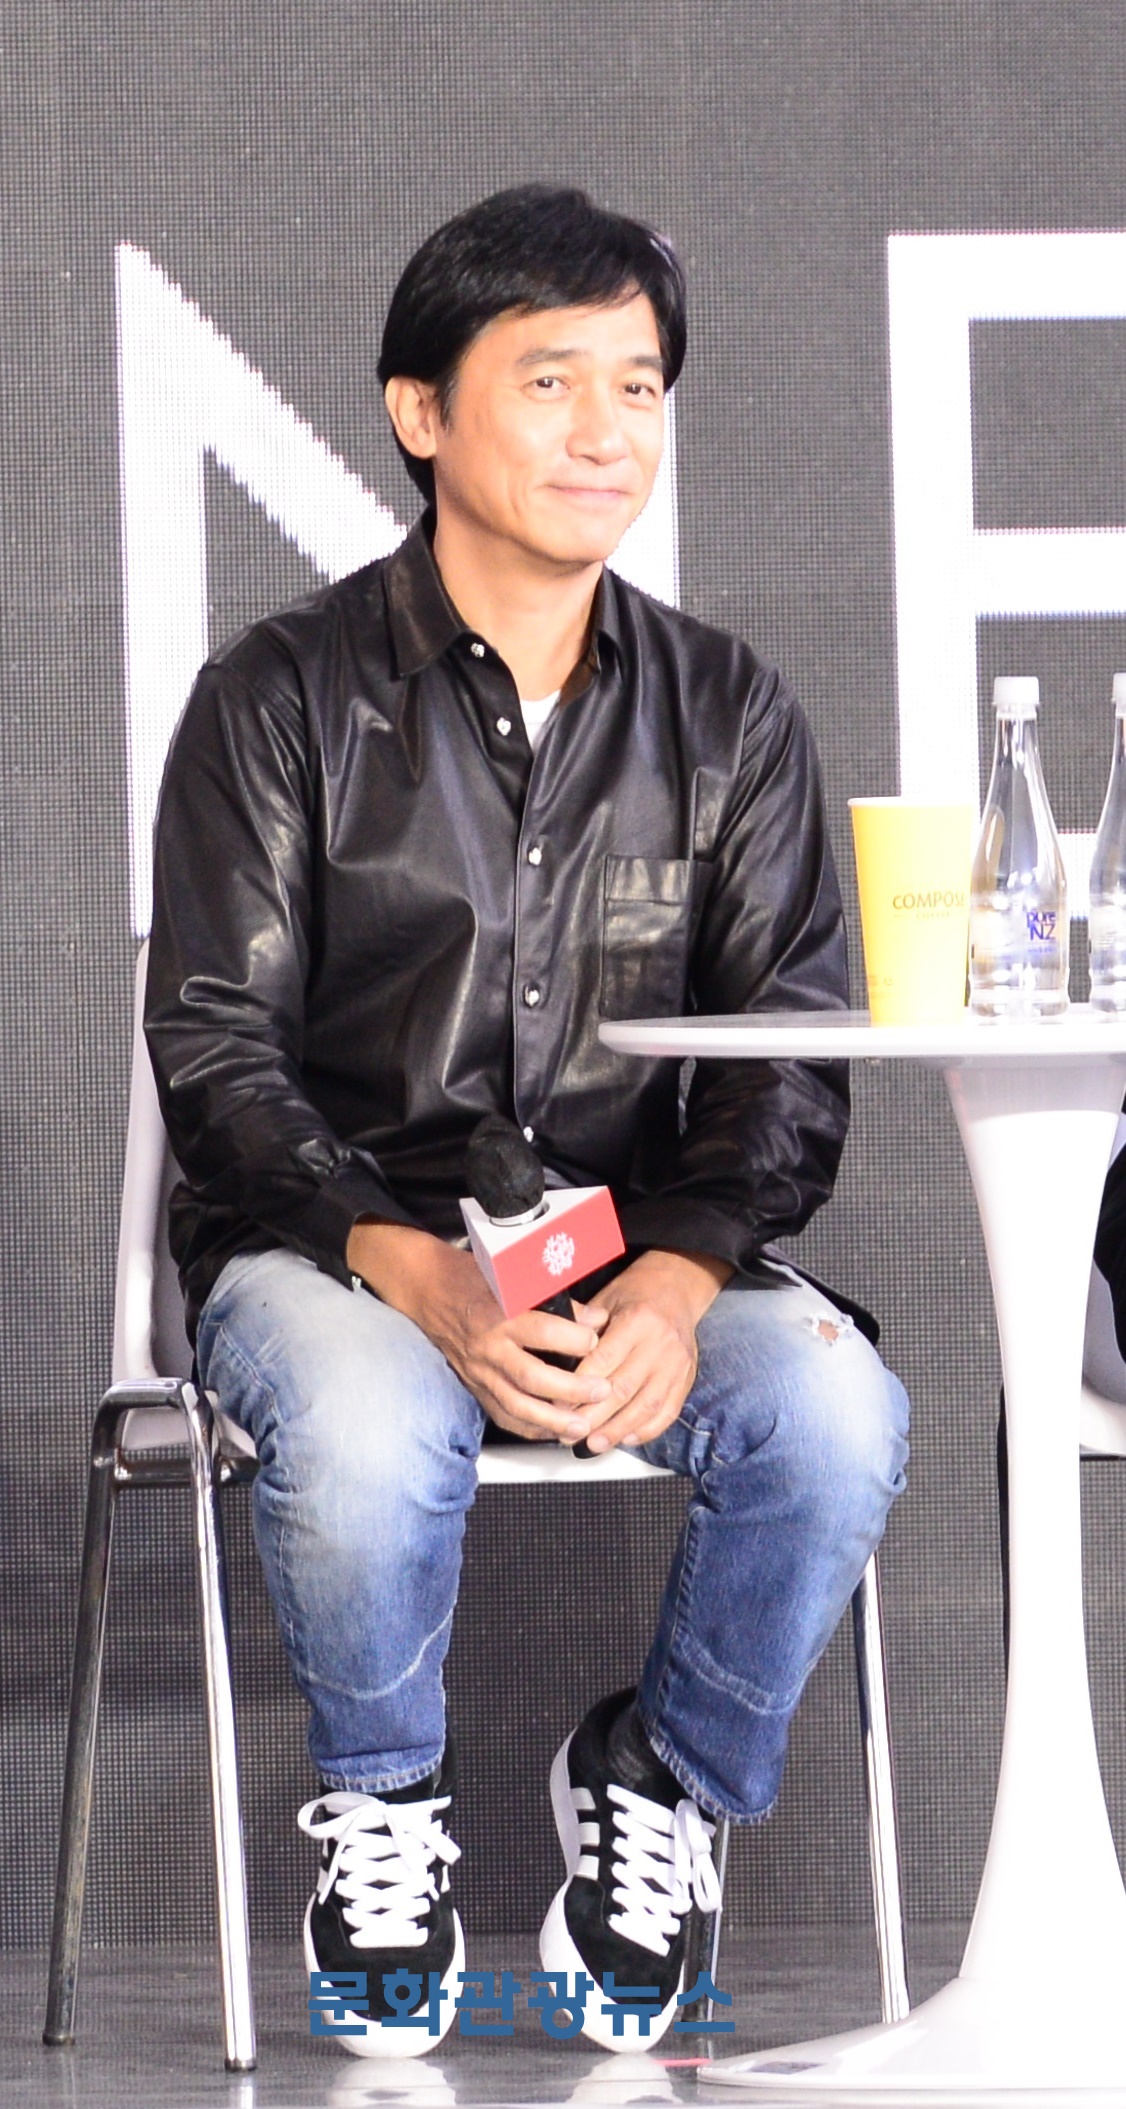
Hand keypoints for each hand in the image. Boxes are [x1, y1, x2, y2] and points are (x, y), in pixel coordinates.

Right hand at [345, 1220, 611, 1441]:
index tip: (598, 1338)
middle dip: (572, 1389)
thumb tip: (596, 1319)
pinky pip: (501, 1414)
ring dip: (553, 1420)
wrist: (428, 1291)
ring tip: (581, 1426)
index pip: (543, 1331)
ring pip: (517, 1404)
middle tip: (602, 1391)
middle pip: (533, 1377)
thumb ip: (554, 1297)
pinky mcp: (474, 1385)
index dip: (576, 1338)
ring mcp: (479, 1371)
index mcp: (500, 1314)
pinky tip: (551, 1432)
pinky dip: (528, 1428)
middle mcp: (489, 1347)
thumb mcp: (512, 1276)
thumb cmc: (473, 1278)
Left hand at [572, 1248, 732, 1453]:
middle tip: (569, 1433)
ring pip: (646, 1406)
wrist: (676, 1290)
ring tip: (593, 1444)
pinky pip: (668, 1411)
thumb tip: (554, 1358)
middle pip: (623, 1389)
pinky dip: (647, 1430)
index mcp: (637, 1320)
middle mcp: (661, 1344)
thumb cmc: (633, 1295)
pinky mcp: (687, 1379)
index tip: (557, 1406)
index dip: (579, 1387)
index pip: (604, 1361)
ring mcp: (677, 1364)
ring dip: (618, 1430)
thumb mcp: (605, 1301)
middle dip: (594, 1416)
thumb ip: (582, 1328)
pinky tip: (626, 1439)